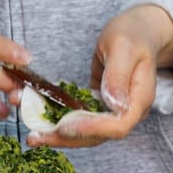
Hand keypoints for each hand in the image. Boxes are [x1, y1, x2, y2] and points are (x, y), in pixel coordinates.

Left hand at [26, 4, 172, 147]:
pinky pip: (82, 121)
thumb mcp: (123, 47)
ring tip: (33, 136)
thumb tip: (115, 104)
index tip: (64, 125)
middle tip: (36, 137)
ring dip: (60, 136)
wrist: (138, 33)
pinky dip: (61, 124)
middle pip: (100, 136)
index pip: (118, 125)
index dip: (91, 128)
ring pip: (88, 134)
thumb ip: (117, 75)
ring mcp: (114, 112)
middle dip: (67, 138)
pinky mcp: (101, 108)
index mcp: (139, 99)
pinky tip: (41, 123)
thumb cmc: (133, 35)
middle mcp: (128, 111)